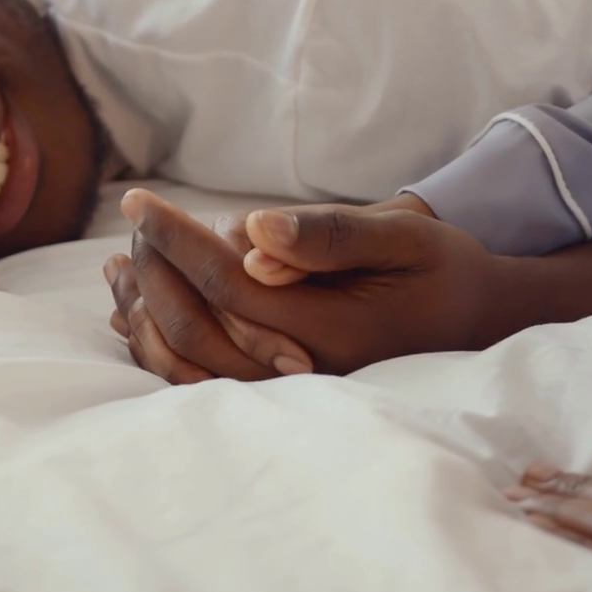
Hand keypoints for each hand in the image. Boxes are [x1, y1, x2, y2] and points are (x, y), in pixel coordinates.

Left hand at [104, 188, 507, 379]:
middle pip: (195, 326)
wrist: (473, 322)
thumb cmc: (440, 269)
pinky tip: (134, 308)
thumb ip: (330, 237)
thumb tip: (253, 234)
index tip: (137, 200)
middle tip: (137, 219)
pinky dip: (160, 342)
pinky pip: (204, 375)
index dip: (174, 239)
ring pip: (189, 361)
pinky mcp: (279, 390)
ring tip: (117, 264)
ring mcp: (287, 390)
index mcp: (328, 333)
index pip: (225, 285)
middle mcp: (300, 373)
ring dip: (144, 310)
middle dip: (155, 268)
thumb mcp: (402, 237)